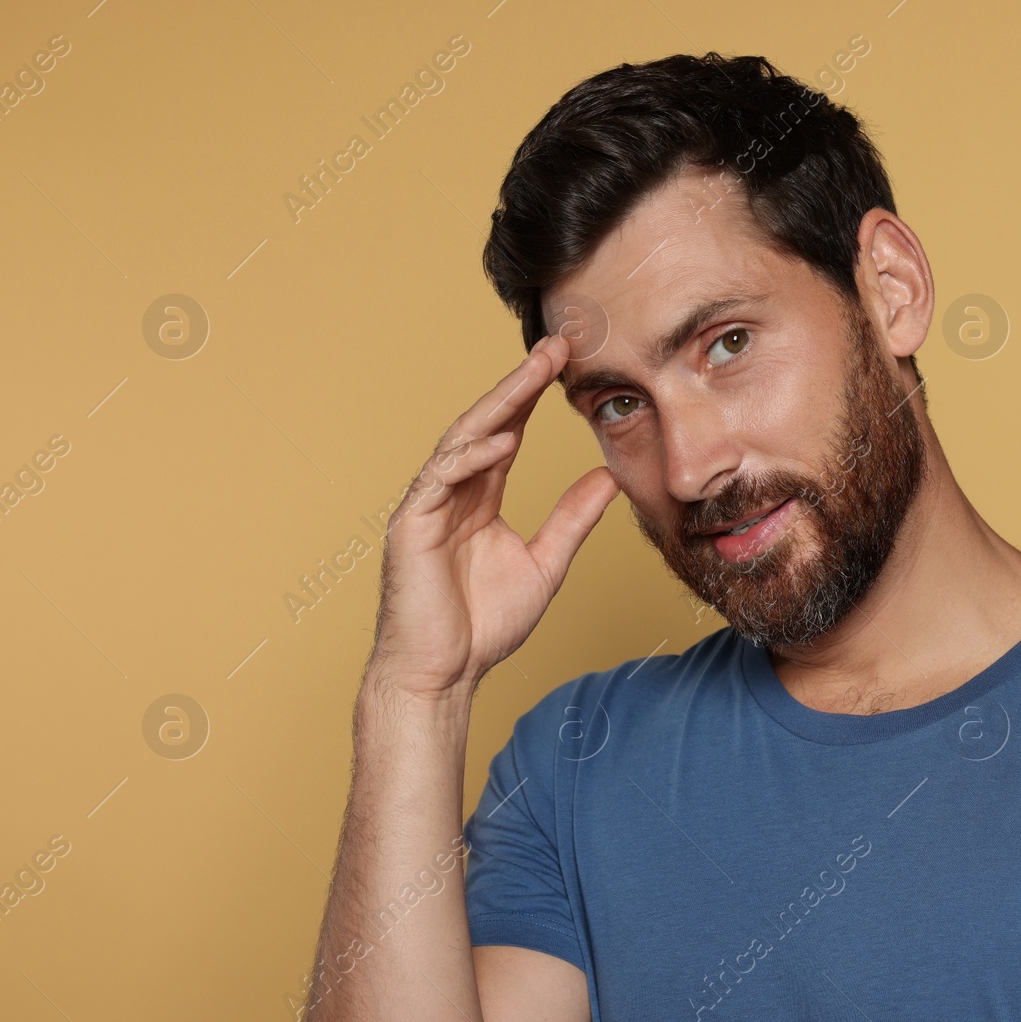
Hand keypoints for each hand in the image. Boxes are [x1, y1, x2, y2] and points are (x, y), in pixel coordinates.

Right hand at [364, 333, 617, 701]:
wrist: (442, 675)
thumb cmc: (483, 627)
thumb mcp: (546, 565)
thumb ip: (573, 520)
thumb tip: (609, 478)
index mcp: (479, 497)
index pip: (509, 432)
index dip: (534, 395)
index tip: (569, 361)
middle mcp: (451, 492)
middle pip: (487, 424)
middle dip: (520, 383)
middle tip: (556, 346)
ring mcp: (427, 505)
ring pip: (463, 441)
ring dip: (499, 406)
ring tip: (534, 373)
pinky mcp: (411, 527)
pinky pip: (441, 480)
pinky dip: (471, 458)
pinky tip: (502, 440)